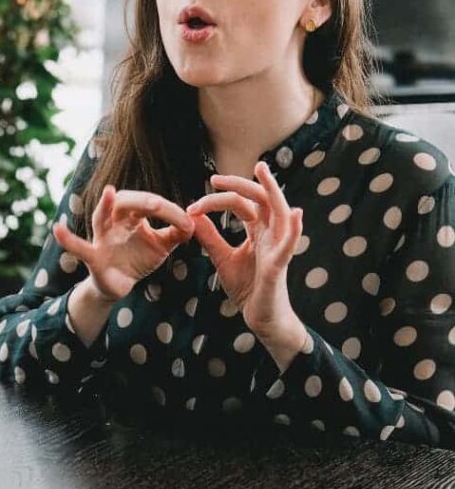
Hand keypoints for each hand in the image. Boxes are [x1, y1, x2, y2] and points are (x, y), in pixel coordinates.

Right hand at [53, 187, 194, 303]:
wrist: (120, 285)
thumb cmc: (139, 258)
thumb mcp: (162, 245)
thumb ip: (178, 232)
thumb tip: (195, 222)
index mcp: (133, 215)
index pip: (150, 204)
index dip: (169, 211)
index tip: (188, 223)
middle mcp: (115, 221)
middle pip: (125, 202)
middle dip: (141, 201)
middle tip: (157, 205)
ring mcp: (101, 237)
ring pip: (101, 217)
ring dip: (104, 205)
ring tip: (108, 193)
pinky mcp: (92, 256)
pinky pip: (79, 247)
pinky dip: (68, 240)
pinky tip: (57, 230)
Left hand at [186, 162, 308, 362]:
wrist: (260, 317)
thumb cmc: (247, 287)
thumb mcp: (222, 258)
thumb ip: (210, 237)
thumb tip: (192, 215)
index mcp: (257, 231)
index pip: (241, 204)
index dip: (218, 199)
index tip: (193, 205)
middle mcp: (270, 234)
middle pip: (260, 200)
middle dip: (240, 185)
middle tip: (216, 179)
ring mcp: (277, 248)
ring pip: (280, 212)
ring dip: (273, 191)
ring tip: (263, 172)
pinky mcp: (279, 266)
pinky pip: (289, 246)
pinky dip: (294, 230)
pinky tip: (295, 214)